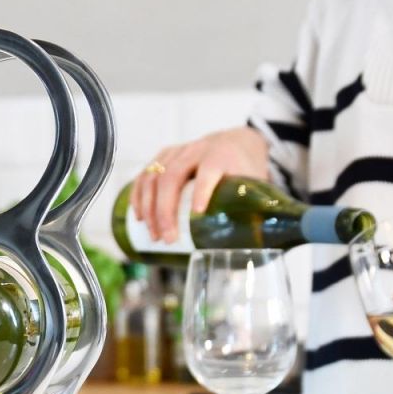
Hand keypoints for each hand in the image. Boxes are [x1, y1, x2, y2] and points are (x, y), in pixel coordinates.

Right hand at [131, 126, 268, 244]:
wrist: (236, 141)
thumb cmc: (244, 168)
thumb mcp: (254, 183)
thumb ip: (252, 210)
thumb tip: (251, 252)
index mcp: (222, 155)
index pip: (208, 171)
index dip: (202, 190)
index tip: (197, 213)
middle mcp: (197, 150)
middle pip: (174, 176)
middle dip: (166, 210)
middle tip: (168, 238)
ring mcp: (177, 151)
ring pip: (154, 176)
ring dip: (149, 208)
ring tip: (154, 234)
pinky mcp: (164, 155)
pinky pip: (145, 174)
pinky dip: (139, 196)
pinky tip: (139, 216)